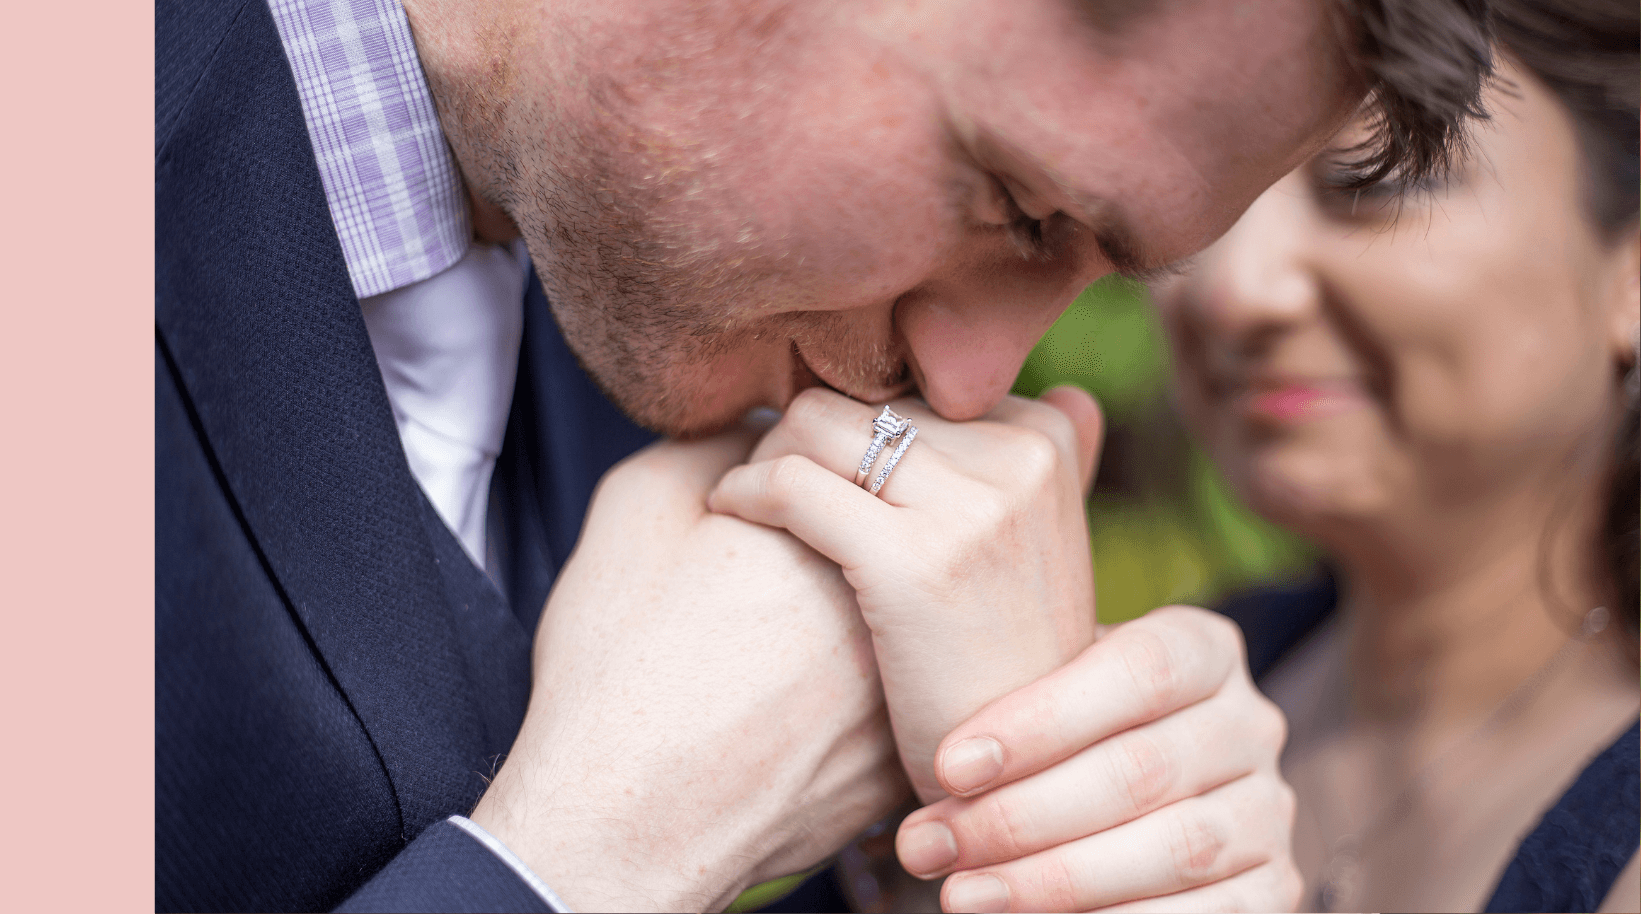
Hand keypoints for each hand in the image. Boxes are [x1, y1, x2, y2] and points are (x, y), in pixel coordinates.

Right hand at [470, 429, 908, 912]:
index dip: (782, 473)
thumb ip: (712, 440)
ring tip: (782, 639)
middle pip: (878, 528)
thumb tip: (762, 428)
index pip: (837, 456)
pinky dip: (859, 682)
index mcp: (830, 524)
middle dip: (837, 530)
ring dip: (859, 601)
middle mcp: (891, 596)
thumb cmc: (618, 668)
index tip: (744, 512)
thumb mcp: (639, 510)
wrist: (625, 822)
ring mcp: (908, 683)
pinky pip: (894, 692)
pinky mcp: (906, 755)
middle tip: (766, 581)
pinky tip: (800, 698)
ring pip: (895, 610)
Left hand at [708, 386, 1103, 802]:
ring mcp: (975, 508)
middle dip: (800, 436)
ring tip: (743, 503)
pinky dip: (743, 492)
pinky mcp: (913, 561)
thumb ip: (1040, 471)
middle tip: (763, 488)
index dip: (847, 421)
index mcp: (1047, 437)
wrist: (1005, 785)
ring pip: (814, 425)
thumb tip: (1068, 392)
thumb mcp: (1043, 554)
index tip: (813, 464)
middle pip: (857, 397)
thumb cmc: (999, 665)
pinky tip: (725, 516)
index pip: (907, 382)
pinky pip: (791, 484)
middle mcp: (1021, 455)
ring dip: (764, 457)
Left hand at [896, 606, 1300, 912]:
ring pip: (1173, 849)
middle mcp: (1250, 724)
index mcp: (1204, 650)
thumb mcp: (1044, 686)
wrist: (1118, 786)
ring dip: (1053, 882)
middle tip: (926, 845)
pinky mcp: (1277, 886)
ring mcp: (1270, 810)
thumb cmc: (1057, 730)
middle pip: (1141, 771)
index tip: (947, 765)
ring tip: (961, 895)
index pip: (1138, 671)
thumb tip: (937, 753)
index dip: (1040, 721)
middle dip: (1019, 817)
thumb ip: (1012, 688)